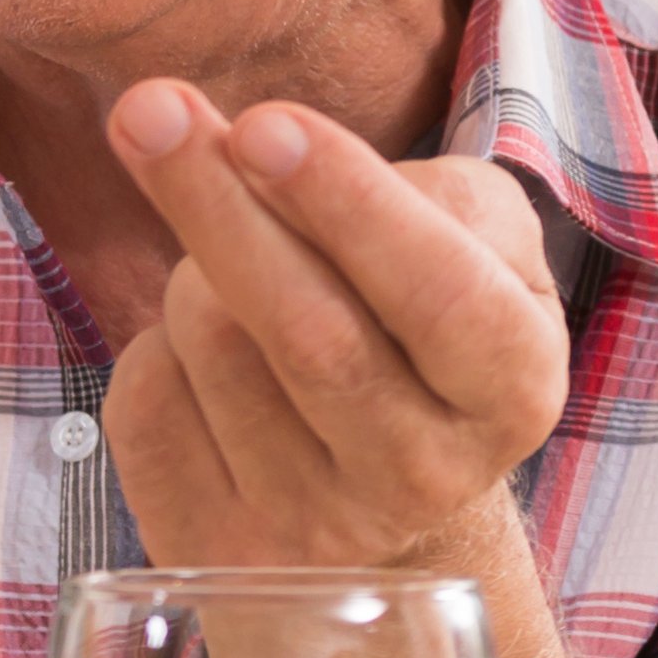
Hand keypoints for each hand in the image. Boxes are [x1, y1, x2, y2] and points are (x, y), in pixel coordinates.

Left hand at [100, 83, 563, 572]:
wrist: (374, 483)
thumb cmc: (417, 321)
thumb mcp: (463, 241)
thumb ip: (396, 188)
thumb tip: (253, 145)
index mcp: (513, 387)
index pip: (437, 291)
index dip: (347, 203)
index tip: (265, 123)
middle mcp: (426, 474)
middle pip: (306, 329)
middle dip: (219, 204)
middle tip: (151, 110)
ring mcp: (318, 527)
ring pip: (211, 347)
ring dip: (192, 272)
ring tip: (231, 271)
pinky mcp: (217, 546)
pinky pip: (144, 402)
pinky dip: (151, 344)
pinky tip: (198, 355)